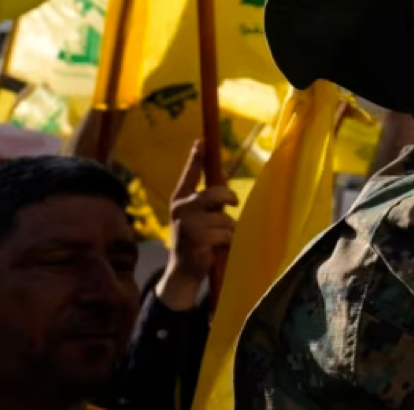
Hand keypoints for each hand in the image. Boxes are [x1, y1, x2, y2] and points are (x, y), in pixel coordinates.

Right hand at [158, 141, 236, 309]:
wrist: (183, 271)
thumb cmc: (196, 239)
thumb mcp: (198, 217)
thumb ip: (208, 202)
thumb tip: (226, 189)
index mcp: (180, 200)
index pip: (189, 175)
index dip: (196, 158)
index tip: (201, 141)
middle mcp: (180, 209)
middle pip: (215, 194)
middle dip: (229, 198)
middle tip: (234, 203)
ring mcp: (187, 224)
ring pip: (225, 218)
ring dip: (228, 229)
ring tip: (216, 238)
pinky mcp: (197, 238)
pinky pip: (226, 234)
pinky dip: (228, 241)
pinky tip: (216, 248)